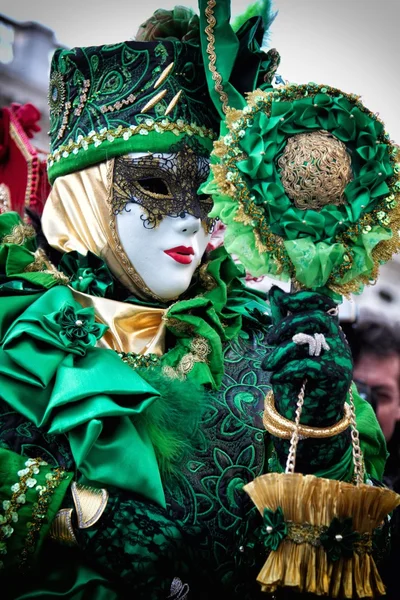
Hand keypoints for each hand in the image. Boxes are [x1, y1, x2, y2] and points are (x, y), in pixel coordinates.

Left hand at [263, 286, 352, 471]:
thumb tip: (274, 291)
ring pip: (308, 341)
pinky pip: (307, 364)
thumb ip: (282, 320)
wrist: (307, 419)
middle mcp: (338, 342)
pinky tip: (277, 376)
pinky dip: (287, 369)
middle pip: (314, 317)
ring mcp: (340, 358)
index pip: (323, 303)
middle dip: (286, 325)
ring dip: (280, 351)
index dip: (303, 297)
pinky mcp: (336, 376)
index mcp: (328, 332)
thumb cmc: (296, 381)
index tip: (282, 299)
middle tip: (268, 340)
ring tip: (267, 364)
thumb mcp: (286, 348)